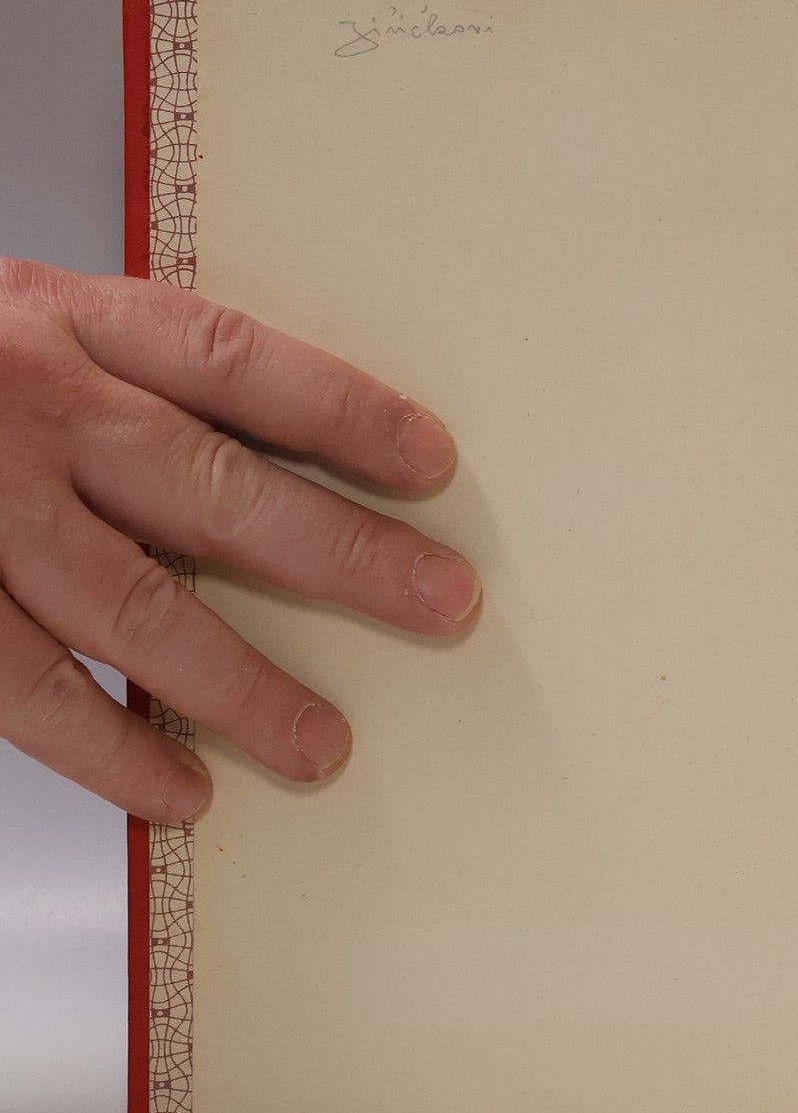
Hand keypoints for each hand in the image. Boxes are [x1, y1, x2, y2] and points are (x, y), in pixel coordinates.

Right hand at [0, 258, 479, 818]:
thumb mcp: (14, 320)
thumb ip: (122, 375)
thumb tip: (280, 461)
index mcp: (59, 321)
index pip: (232, 360)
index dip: (341, 410)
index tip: (433, 461)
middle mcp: (23, 408)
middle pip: (209, 485)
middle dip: (338, 553)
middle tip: (440, 601)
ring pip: (126, 605)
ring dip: (237, 682)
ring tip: (323, 743)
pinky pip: (20, 688)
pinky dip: (105, 747)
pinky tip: (178, 791)